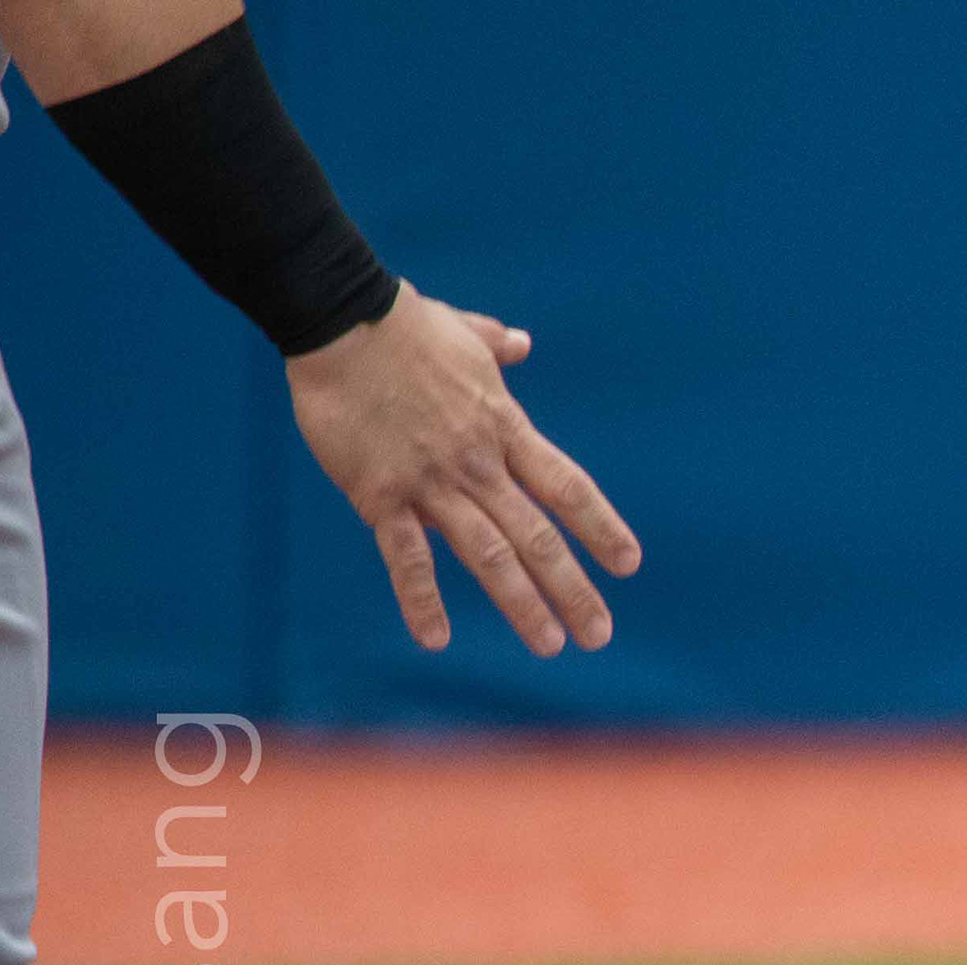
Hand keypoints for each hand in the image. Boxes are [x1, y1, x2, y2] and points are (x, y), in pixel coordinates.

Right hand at [285, 284, 639, 653]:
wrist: (337, 318)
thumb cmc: (401, 322)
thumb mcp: (465, 332)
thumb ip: (497, 346)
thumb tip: (522, 342)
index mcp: (505, 428)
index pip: (567, 487)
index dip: (601, 527)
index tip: (629, 565)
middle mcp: (478, 463)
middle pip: (537, 536)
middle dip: (572, 589)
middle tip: (599, 635)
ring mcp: (430, 481)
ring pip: (488, 554)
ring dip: (521, 604)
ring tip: (549, 644)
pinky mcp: (380, 494)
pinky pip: (406, 556)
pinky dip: (421, 598)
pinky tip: (436, 639)